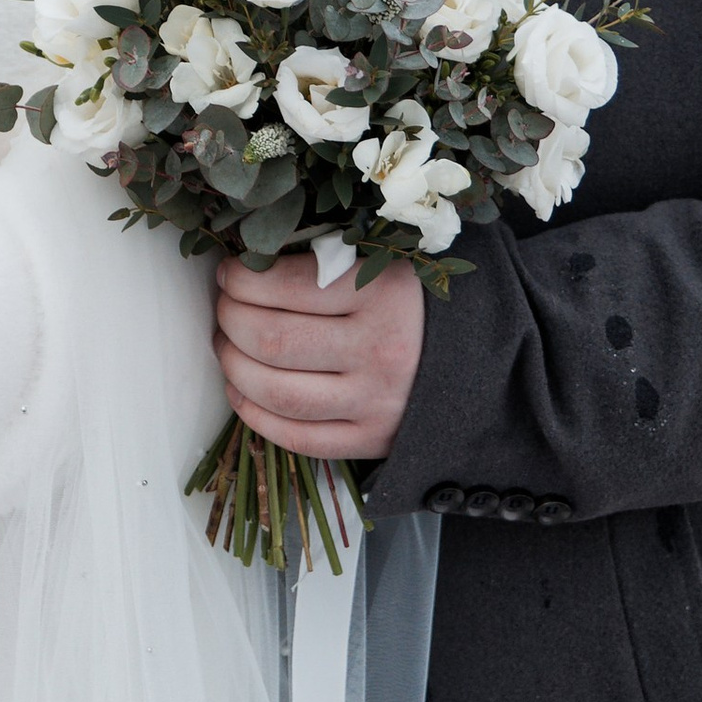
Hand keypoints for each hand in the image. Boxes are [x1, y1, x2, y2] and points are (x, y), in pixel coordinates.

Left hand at [213, 251, 424, 462]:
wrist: (477, 361)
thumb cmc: (415, 303)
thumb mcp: (385, 264)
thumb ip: (326, 261)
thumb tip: (247, 264)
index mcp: (384, 292)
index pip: (287, 285)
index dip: (243, 279)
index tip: (230, 273)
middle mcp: (380, 349)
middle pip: (272, 340)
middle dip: (230, 319)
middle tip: (224, 307)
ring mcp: (374, 402)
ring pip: (276, 393)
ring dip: (233, 366)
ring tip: (226, 345)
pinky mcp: (370, 440)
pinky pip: (296, 438)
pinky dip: (254, 415)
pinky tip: (240, 391)